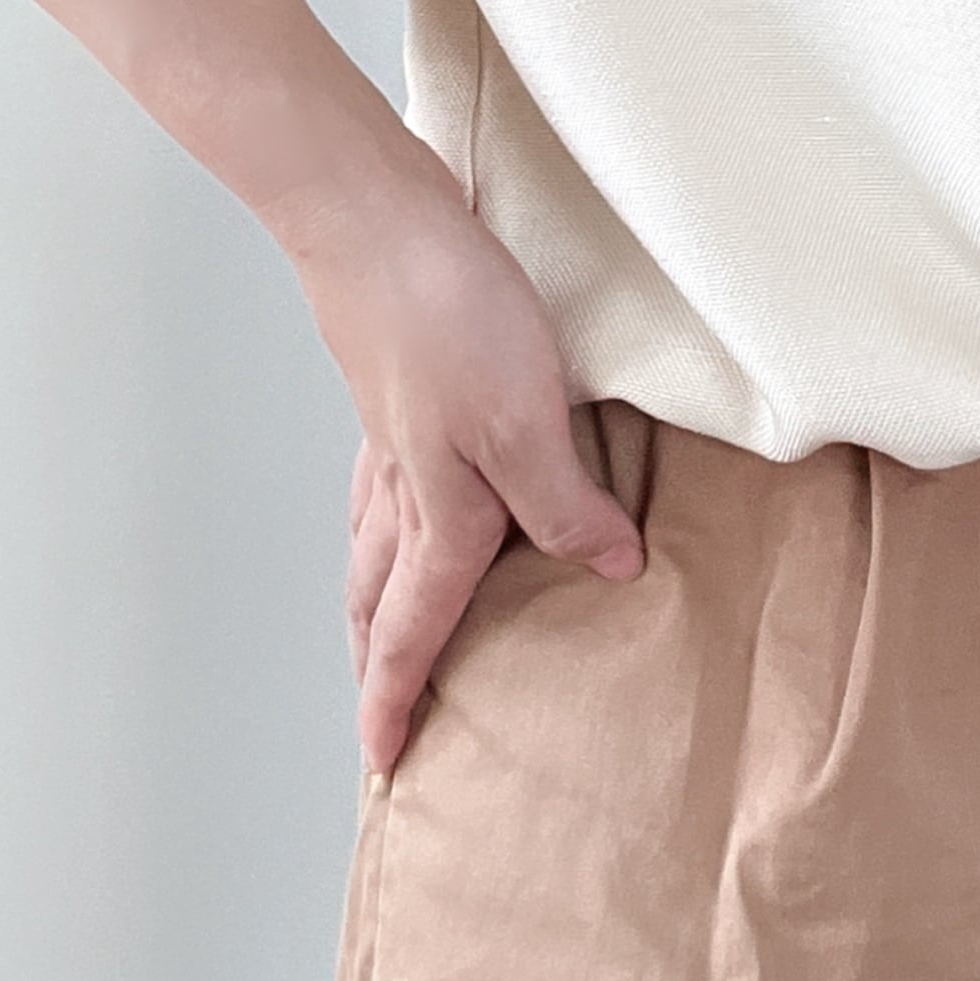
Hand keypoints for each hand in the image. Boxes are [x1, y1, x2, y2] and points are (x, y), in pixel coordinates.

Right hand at [282, 146, 644, 776]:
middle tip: (375, 716)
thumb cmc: (449, 313)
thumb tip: (607, 570)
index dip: (399, 699)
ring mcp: (390, 430)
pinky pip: (382, 481)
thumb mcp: (527, 421)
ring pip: (372, 541)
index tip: (385, 763)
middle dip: (375, 663)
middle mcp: (404, 483)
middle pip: (378, 597)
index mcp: (439, 510)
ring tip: (380, 629)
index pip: (416, 628)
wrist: (374, 216)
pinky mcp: (394, 379)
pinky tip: (400, 498)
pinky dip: (381, 521)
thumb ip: (563, 502)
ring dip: (372, 599)